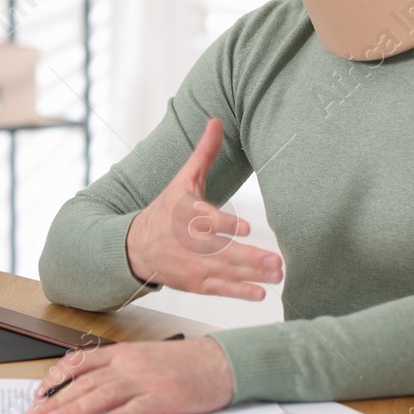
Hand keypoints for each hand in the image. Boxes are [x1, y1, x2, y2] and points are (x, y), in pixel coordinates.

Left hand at [24, 338, 234, 413]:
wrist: (220, 362)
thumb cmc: (183, 363)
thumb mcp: (144, 357)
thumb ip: (117, 368)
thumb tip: (85, 383)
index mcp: (124, 354)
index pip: (82, 364)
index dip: (56, 379)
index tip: (39, 393)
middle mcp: (130, 365)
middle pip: (86, 382)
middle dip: (56, 399)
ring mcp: (147, 381)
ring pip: (104, 394)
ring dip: (76, 408)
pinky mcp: (166, 397)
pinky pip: (139, 408)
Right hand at [124, 117, 283, 299]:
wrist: (136, 247)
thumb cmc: (166, 210)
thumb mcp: (182, 180)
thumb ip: (203, 153)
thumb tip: (215, 120)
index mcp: (186, 214)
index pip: (206, 220)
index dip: (226, 224)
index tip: (246, 228)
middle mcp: (189, 242)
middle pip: (221, 251)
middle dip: (249, 258)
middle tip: (276, 261)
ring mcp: (193, 265)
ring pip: (225, 272)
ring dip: (252, 275)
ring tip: (277, 275)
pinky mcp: (196, 283)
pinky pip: (220, 289)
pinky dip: (240, 292)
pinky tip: (260, 293)